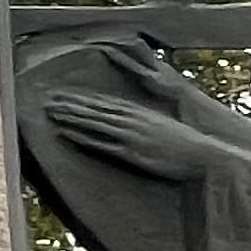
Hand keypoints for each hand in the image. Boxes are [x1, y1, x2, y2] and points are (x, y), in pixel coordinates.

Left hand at [48, 89, 214, 181]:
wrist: (203, 155)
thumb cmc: (185, 143)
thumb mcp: (163, 125)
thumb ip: (144, 120)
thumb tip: (131, 118)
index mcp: (140, 113)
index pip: (105, 103)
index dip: (83, 98)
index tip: (65, 94)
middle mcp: (132, 121)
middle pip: (95, 110)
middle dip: (71, 104)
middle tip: (47, 99)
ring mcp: (130, 136)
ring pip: (94, 123)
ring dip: (71, 117)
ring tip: (51, 112)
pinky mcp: (131, 152)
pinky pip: (100, 143)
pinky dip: (82, 137)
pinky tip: (65, 132)